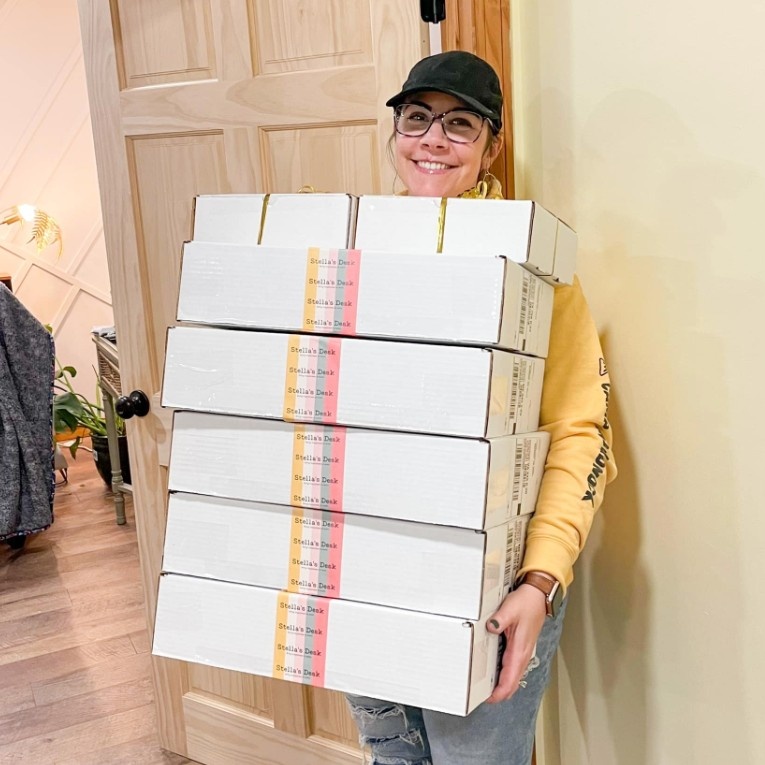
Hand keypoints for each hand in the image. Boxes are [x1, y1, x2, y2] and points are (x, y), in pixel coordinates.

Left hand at [484, 585, 547, 702]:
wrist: (538, 597)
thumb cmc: (526, 603)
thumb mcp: (510, 609)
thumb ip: (500, 619)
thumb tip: (491, 627)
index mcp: (520, 650)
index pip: (510, 680)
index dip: (499, 693)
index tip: (488, 698)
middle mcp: (522, 654)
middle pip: (512, 683)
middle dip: (499, 693)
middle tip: (482, 696)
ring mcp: (522, 652)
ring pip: (513, 677)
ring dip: (501, 685)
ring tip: (485, 687)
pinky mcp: (520, 648)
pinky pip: (512, 668)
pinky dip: (504, 675)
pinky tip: (494, 672)